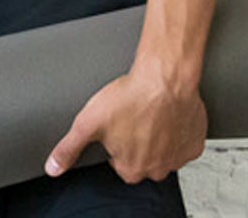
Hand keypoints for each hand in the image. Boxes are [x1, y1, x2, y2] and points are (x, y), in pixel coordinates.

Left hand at [46, 67, 206, 183]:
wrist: (164, 79)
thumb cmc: (129, 98)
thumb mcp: (86, 123)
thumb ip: (69, 148)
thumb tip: (53, 167)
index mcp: (131, 169)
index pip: (117, 162)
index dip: (112, 140)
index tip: (113, 124)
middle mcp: (157, 169)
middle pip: (139, 158)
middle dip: (133, 140)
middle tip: (129, 115)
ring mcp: (178, 157)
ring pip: (162, 150)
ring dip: (154, 135)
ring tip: (145, 112)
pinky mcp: (194, 143)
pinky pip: (182, 140)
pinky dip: (174, 129)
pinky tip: (164, 114)